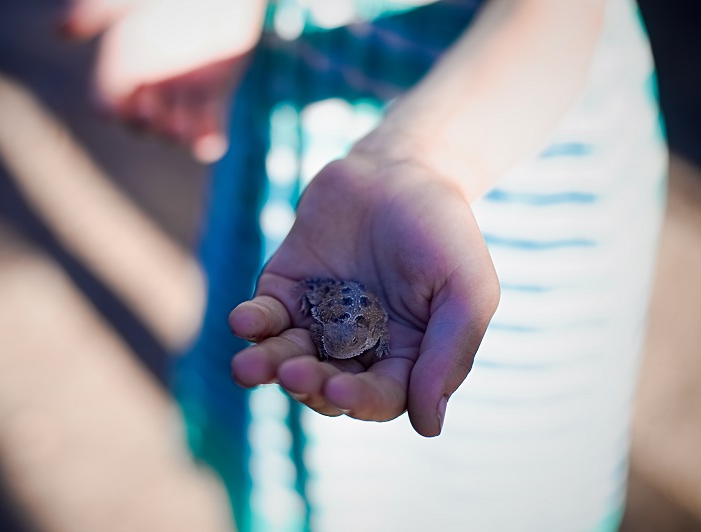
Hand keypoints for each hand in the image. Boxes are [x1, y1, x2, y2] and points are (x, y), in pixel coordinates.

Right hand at [60, 0, 264, 161]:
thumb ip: (93, 12)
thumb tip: (58, 30)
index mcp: (122, 67)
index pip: (108, 103)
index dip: (112, 110)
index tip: (117, 108)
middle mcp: (148, 86)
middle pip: (140, 123)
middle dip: (145, 125)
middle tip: (151, 115)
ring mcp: (180, 94)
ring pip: (173, 129)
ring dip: (176, 137)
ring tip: (180, 132)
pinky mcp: (212, 94)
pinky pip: (208, 126)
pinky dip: (208, 140)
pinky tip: (210, 145)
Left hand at [229, 155, 499, 436]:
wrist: (402, 169)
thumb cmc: (444, 231)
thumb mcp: (467, 291)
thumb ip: (448, 354)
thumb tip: (429, 427)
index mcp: (403, 356)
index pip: (378, 395)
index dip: (357, 398)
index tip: (338, 389)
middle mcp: (357, 346)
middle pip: (326, 382)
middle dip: (308, 384)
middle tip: (295, 374)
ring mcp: (318, 319)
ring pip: (287, 356)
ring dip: (267, 365)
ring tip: (248, 366)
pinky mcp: (285, 289)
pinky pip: (264, 316)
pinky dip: (252, 323)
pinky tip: (243, 322)